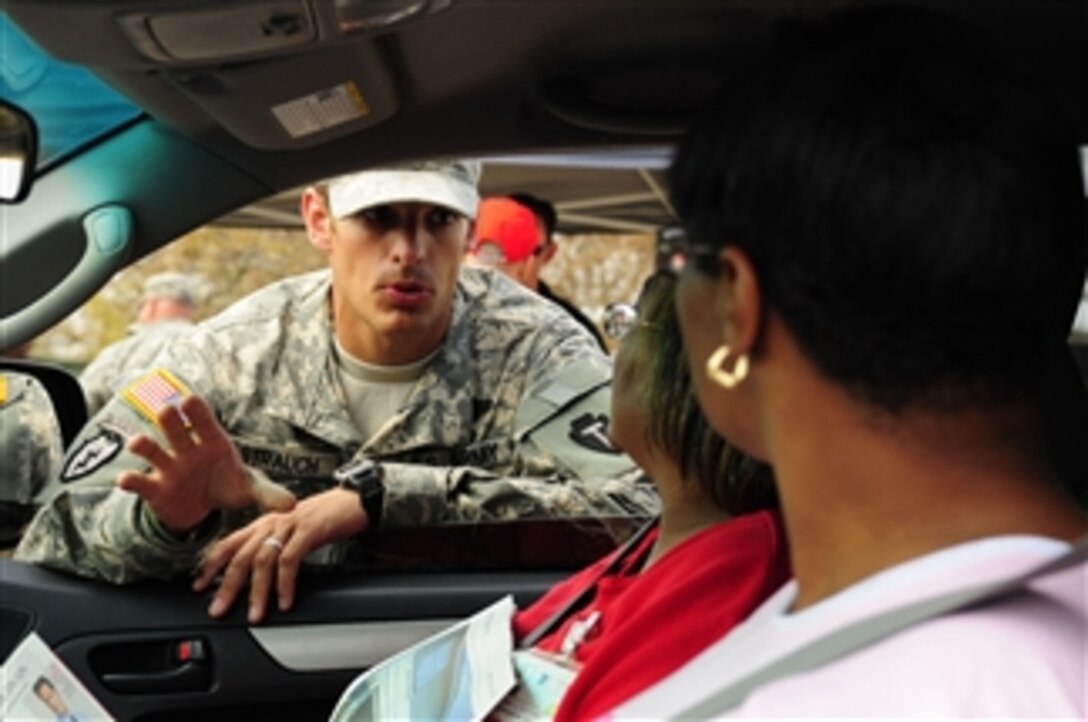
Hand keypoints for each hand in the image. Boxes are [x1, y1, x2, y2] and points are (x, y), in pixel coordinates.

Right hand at [117, 394, 295, 532]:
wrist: (202, 507)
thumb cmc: (227, 486)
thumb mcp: (249, 490)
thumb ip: (268, 494)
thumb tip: (293, 505)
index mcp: (212, 444)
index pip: (206, 423)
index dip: (197, 412)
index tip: (190, 399)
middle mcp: (187, 450)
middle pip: (177, 430)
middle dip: (172, 421)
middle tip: (166, 409)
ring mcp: (168, 468)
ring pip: (153, 451)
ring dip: (145, 445)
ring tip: (137, 443)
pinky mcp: (155, 488)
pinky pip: (141, 482)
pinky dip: (132, 480)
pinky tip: (125, 480)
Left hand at [193, 488, 367, 623]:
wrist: (353, 501)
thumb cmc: (324, 518)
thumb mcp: (291, 533)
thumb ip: (273, 550)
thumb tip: (256, 578)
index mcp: (264, 523)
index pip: (228, 543)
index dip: (211, 566)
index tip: (199, 587)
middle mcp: (271, 522)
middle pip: (241, 556)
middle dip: (227, 585)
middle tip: (218, 609)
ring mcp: (289, 526)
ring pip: (263, 560)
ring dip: (257, 591)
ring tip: (255, 614)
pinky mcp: (308, 531)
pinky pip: (290, 560)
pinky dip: (285, 583)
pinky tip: (284, 600)